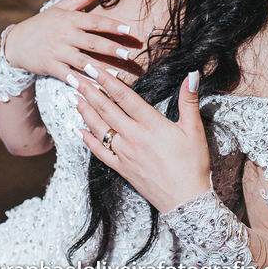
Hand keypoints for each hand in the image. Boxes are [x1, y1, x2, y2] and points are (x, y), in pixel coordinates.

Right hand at [3, 0, 138, 80]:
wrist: (16, 42)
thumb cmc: (42, 23)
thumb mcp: (61, 7)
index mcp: (69, 19)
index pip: (94, 21)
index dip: (112, 25)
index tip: (128, 30)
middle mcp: (64, 35)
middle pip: (92, 42)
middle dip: (111, 49)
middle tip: (128, 55)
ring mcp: (57, 52)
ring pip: (82, 61)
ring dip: (100, 68)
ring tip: (116, 73)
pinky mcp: (51, 67)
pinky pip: (69, 76)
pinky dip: (81, 82)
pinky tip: (94, 87)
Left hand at [74, 67, 211, 212]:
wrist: (186, 200)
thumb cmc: (192, 164)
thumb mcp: (194, 129)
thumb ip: (189, 100)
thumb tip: (192, 74)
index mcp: (151, 124)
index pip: (124, 96)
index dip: (107, 80)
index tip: (93, 68)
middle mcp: (133, 137)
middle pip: (106, 109)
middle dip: (88, 91)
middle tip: (75, 76)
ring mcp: (124, 153)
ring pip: (99, 128)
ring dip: (84, 111)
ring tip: (73, 97)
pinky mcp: (121, 168)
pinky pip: (100, 152)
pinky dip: (87, 140)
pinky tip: (78, 130)